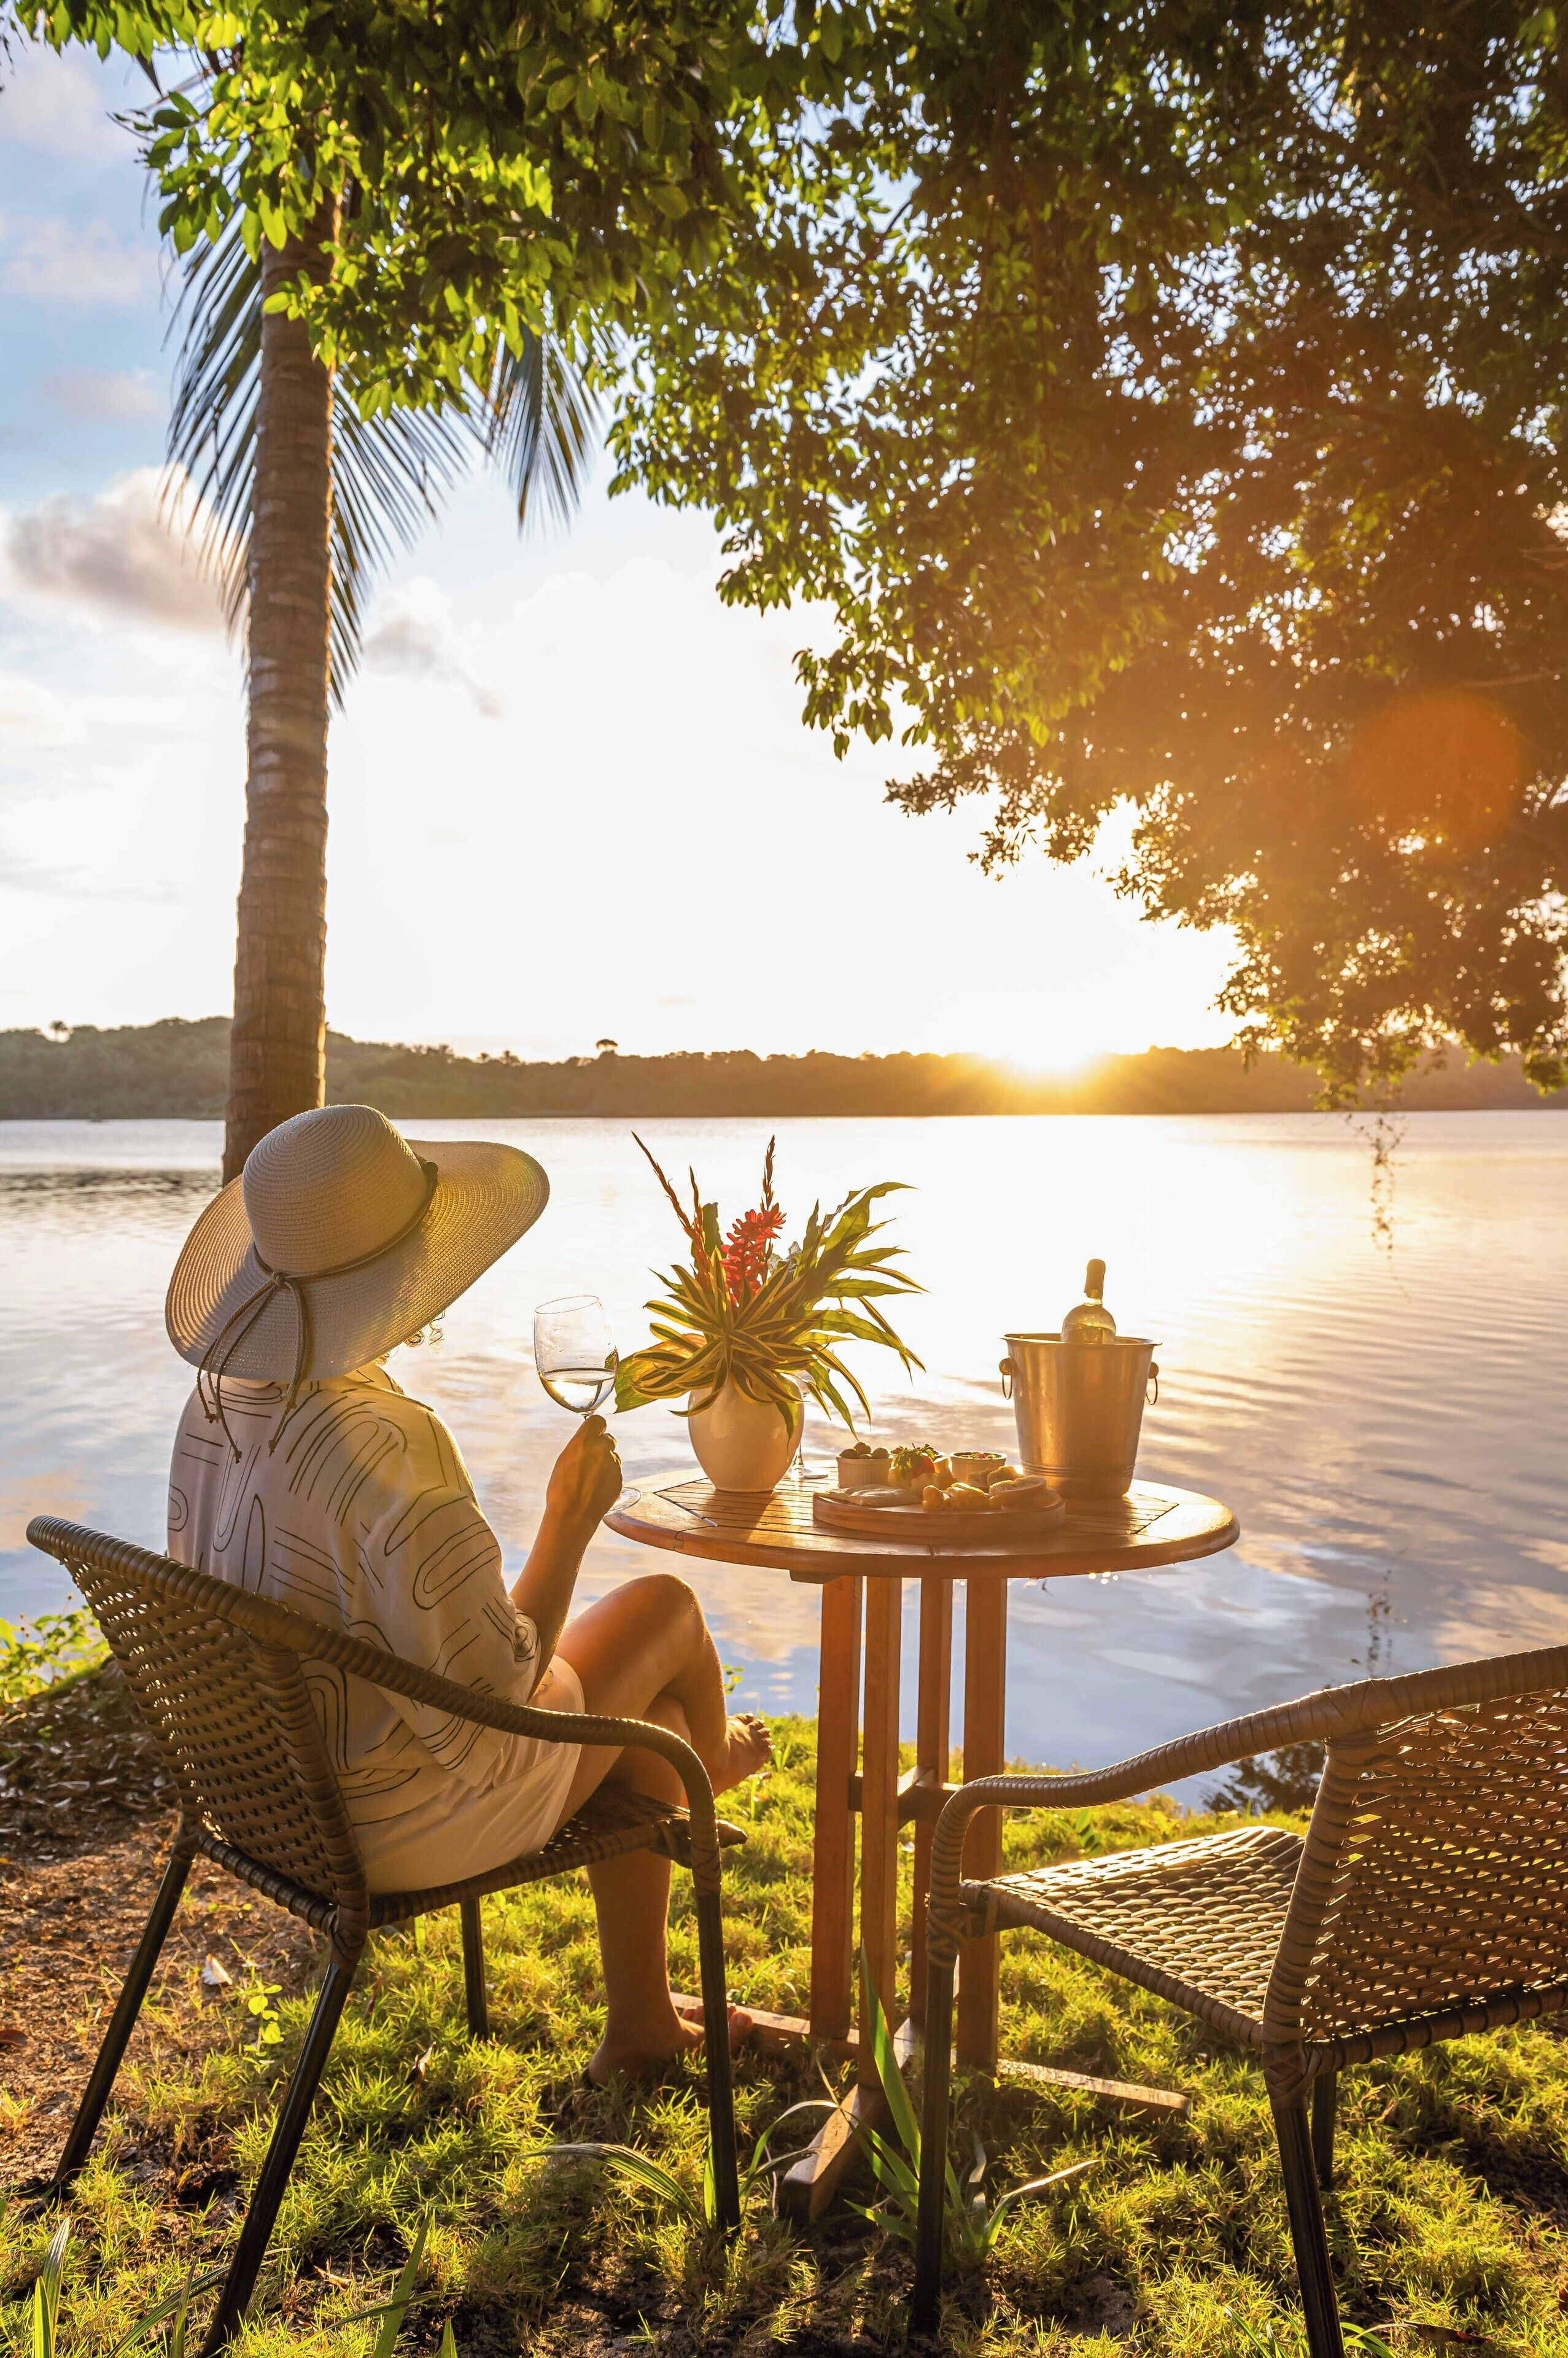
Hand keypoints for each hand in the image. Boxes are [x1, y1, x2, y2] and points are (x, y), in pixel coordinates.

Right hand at [544, 1414, 621, 1533]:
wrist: (573, 1514)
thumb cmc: (562, 1488)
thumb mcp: (564, 1459)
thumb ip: (580, 1445)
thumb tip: (588, 1440)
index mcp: (585, 1440)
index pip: (599, 1421)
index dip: (596, 1428)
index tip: (593, 1434)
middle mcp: (602, 1448)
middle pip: (608, 1439)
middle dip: (601, 1447)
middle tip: (589, 1461)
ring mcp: (613, 1464)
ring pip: (613, 1457)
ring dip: (605, 1464)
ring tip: (589, 1480)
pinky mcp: (619, 1479)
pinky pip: (615, 1473)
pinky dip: (608, 1478)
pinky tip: (595, 1489)